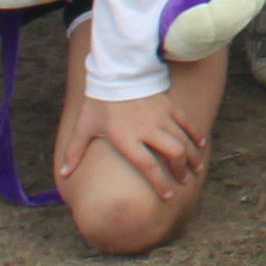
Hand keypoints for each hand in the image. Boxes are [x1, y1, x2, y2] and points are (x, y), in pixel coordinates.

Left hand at [58, 86, 202, 197]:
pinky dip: (195, 134)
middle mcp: (147, 129)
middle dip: (181, 170)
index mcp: (127, 138)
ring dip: (192, 155)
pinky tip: (201, 145)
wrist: (116, 71)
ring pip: (182, 140)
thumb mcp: (84, 126)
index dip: (160, 182)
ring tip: (196, 168)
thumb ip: (74, 151)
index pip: (148, 165)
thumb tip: (64, 174)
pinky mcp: (167, 105)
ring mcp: (160, 116)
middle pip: (173, 154)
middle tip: (184, 182)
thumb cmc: (98, 102)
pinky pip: (185, 122)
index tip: (168, 195)